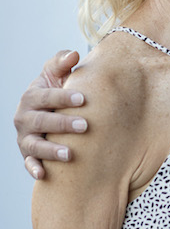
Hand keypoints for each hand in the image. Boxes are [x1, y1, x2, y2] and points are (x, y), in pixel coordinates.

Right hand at [14, 51, 86, 179]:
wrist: (49, 109)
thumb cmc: (57, 88)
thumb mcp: (57, 73)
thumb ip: (62, 62)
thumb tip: (73, 54)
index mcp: (31, 97)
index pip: (45, 97)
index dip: (63, 97)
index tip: (83, 99)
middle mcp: (24, 118)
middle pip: (42, 122)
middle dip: (62, 124)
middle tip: (85, 125)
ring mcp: (25, 138)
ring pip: (35, 145)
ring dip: (51, 151)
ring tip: (69, 154)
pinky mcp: (28, 154)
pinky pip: (29, 163)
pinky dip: (33, 169)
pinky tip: (43, 174)